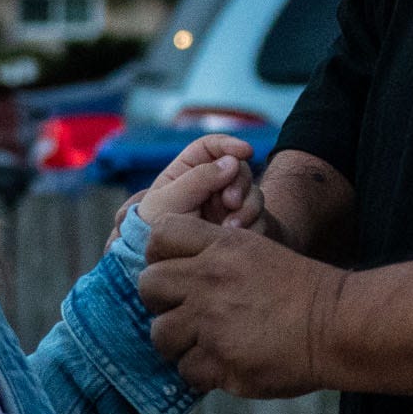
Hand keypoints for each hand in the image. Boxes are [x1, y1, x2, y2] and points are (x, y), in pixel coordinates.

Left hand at [135, 135, 264, 232]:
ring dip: (248, 208)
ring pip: (253, 194)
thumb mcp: (170, 203)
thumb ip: (198, 179)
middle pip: (238, 169)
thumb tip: (232, 162)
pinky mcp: (239, 226)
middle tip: (231, 203)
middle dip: (240, 183)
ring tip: (231, 228)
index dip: (230, 144)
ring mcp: (227, 205)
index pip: (211, 147)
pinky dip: (253, 226)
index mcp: (188, 171)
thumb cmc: (154, 232)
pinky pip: (258, 220)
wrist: (164, 269)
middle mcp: (211, 185)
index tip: (246, 152)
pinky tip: (238, 238)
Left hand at [139, 212, 350, 397]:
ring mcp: (211, 322)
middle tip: (184, 313)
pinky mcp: (219, 361)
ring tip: (204, 343)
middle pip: (148, 285)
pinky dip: (201, 371)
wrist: (336, 326)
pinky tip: (223, 363)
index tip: (174, 273)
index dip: (160, 255)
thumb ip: (212, 254)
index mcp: (221, 246)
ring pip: (160, 333)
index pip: (160, 235)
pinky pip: (185, 369)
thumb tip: (172, 270)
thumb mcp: (256, 250)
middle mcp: (209, 280)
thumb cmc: (300, 290)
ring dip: (178, 342)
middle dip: (161, 301)